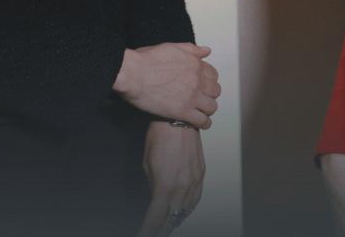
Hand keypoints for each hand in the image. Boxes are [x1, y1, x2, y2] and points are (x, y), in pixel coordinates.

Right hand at [113, 43, 220, 127]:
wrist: (133, 74)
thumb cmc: (146, 60)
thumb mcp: (171, 47)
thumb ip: (191, 49)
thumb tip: (206, 51)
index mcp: (195, 65)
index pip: (213, 75)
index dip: (209, 81)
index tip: (203, 85)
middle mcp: (197, 81)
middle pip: (214, 92)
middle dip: (209, 95)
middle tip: (201, 98)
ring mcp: (191, 97)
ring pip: (211, 107)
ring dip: (207, 109)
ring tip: (200, 111)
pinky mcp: (182, 112)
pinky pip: (202, 121)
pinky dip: (203, 123)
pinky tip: (199, 123)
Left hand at [136, 121, 203, 236]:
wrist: (178, 120)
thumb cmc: (159, 138)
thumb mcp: (147, 165)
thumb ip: (152, 186)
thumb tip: (154, 199)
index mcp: (165, 187)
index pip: (155, 219)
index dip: (148, 230)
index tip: (143, 235)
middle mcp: (182, 187)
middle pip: (172, 218)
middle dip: (162, 227)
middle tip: (154, 231)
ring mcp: (194, 181)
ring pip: (186, 210)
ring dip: (176, 219)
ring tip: (168, 225)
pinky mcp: (200, 174)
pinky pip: (196, 198)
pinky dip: (188, 207)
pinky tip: (182, 210)